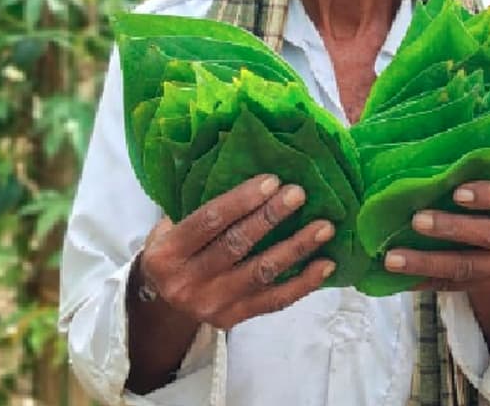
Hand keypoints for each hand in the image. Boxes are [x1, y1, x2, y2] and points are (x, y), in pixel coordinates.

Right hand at [137, 174, 334, 329]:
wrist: (164, 307)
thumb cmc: (174, 252)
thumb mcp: (168, 229)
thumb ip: (198, 206)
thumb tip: (246, 169)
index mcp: (166, 253)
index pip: (208, 221)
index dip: (241, 200)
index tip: (272, 181)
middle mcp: (185, 283)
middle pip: (236, 245)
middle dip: (271, 217)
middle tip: (299, 194)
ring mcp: (211, 305)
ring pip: (261, 273)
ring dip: (295, 248)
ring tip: (324, 227)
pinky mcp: (233, 319)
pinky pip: (274, 301)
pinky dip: (303, 283)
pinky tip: (325, 264)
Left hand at [383, 181, 489, 292]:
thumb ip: (476, 178)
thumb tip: (427, 166)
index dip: (489, 195)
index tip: (457, 192)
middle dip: (451, 228)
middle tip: (416, 220)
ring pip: (467, 267)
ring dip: (427, 262)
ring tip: (393, 258)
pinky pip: (453, 286)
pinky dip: (424, 281)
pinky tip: (399, 278)